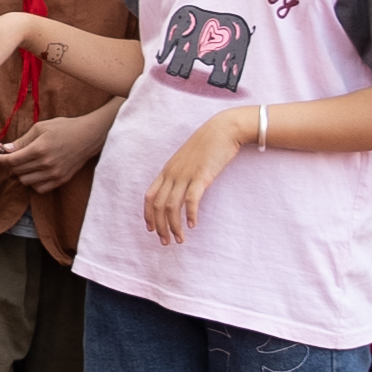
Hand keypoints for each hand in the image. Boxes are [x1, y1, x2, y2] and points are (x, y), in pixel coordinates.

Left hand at [0, 110, 107, 193]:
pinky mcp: (61, 180)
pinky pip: (40, 188)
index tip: (2, 156)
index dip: (2, 159)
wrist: (88, 136)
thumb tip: (6, 150)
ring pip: (26, 182)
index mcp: (39, 149)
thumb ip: (22, 140)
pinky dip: (34, 182)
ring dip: (22, 174)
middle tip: (14, 158)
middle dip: (12, 165)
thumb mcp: (40, 128)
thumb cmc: (64, 128)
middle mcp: (46, 164)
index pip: (12, 161)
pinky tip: (36, 172)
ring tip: (26, 164)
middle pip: (17, 172)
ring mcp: (55, 174)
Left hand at [142, 110, 249, 244]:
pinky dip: (190, 214)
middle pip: (158, 205)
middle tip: (165, 242)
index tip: (151, 229)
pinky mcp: (202, 176)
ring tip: (180, 239)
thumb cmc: (207, 145)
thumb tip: (180, 189)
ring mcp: (185, 175)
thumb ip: (181, 174)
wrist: (223, 130)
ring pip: (172, 206)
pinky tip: (193, 225)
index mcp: (167, 171)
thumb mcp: (188, 161)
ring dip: (174, 226)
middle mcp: (172, 174)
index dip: (148, 215)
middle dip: (160, 227)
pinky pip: (191, 199)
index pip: (149, 196)